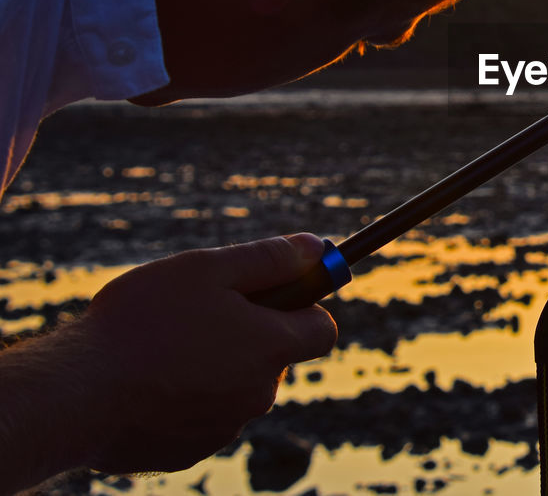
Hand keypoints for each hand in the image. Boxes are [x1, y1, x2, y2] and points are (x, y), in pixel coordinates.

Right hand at [76, 234, 338, 473]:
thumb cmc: (141, 322)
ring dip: (214, 366)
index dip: (303, 306)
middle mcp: (258, 395)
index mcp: (271, 347)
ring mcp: (223, 428)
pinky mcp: (188, 452)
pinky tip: (144, 383)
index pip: (322, 330)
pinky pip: (200, 416)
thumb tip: (314, 247)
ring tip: (162, 347)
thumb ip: (268, 258)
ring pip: (235, 387)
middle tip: (200, 312)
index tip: (274, 291)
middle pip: (273, 357)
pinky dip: (183, 398)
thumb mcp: (208, 269)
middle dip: (249, 334)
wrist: (74, 394)